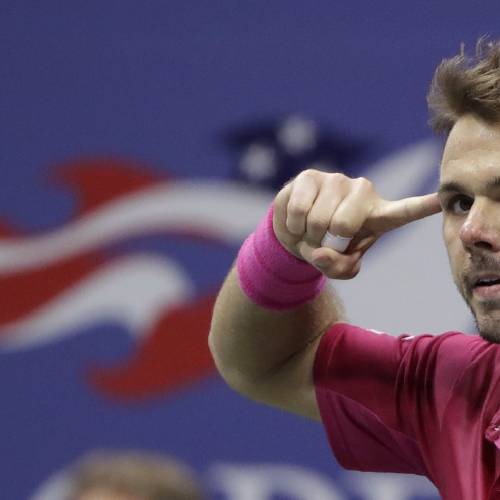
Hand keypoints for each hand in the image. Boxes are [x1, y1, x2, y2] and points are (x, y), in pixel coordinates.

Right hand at [273, 169, 441, 278]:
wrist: (294, 230)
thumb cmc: (324, 246)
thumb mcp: (336, 266)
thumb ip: (339, 268)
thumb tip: (322, 253)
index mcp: (377, 214)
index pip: (403, 210)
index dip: (421, 206)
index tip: (441, 200)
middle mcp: (361, 191)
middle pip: (344, 225)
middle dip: (326, 242)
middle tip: (323, 241)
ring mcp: (335, 181)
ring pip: (318, 220)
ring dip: (307, 236)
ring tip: (310, 231)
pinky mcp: (309, 177)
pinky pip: (299, 210)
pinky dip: (293, 227)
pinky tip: (297, 221)